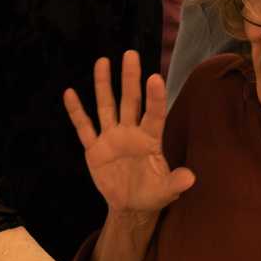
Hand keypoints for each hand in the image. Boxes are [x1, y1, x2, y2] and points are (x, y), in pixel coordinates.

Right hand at [64, 52, 194, 215]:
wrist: (130, 206)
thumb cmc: (152, 194)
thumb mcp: (166, 191)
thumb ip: (175, 182)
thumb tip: (190, 178)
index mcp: (150, 140)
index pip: (154, 114)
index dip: (154, 97)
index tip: (155, 77)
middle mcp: (130, 132)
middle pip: (130, 101)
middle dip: (130, 78)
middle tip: (131, 54)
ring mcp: (111, 138)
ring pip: (106, 106)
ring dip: (103, 85)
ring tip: (103, 61)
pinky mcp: (94, 148)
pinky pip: (84, 127)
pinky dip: (76, 111)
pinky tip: (70, 93)